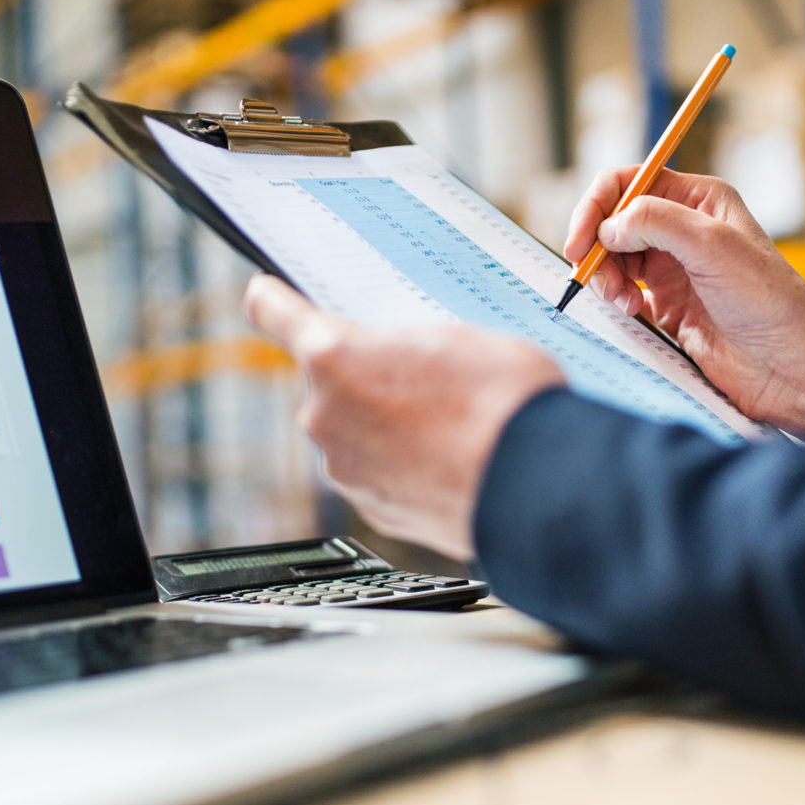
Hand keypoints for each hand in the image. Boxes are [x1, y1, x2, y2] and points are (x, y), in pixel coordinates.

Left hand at [244, 276, 564, 558]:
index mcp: (333, 355)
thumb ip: (405, 342)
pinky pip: (379, 472)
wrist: (538, 486)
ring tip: (451, 421)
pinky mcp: (372, 508)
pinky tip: (451, 458)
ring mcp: (344, 468)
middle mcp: (324, 414)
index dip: (273, 299)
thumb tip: (402, 356)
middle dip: (365, 376)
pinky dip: (405, 465)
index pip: (274, 311)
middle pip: (328, 380)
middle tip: (423, 373)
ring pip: (355, 431)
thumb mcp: (456, 337)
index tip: (267, 296)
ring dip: (388, 424)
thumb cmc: (505, 402)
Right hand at [564, 168, 804, 440]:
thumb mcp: (713, 246)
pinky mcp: (666, 307)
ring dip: (606, 277)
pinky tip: (630, 312)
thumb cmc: (769, 301)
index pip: (630, 182)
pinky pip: (622, 294)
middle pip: (614, 222)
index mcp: (698, 201)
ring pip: (613, 259)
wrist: (791, 367)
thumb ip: (656, 222)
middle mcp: (683, 230)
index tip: (582, 239)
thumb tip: (607, 227)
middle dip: (598, 246)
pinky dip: (615, 300)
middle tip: (591, 273)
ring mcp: (673, 269)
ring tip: (622, 301)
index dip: (598, 205)